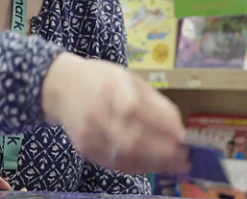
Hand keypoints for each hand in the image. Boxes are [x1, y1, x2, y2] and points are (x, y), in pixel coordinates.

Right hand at [41, 53, 188, 174]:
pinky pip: (116, 164)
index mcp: (111, 88)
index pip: (137, 110)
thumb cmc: (101, 79)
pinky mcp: (86, 150)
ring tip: (176, 164)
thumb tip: (177, 126)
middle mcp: (98, 113)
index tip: (182, 134)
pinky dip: (140, 167)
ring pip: (125, 157)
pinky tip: (155, 166)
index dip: (161, 125)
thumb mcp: (128, 78)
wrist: (61, 87)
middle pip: (132, 140)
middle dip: (163, 152)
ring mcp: (90, 135)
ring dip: (155, 164)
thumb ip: (153, 100)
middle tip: (185, 156)